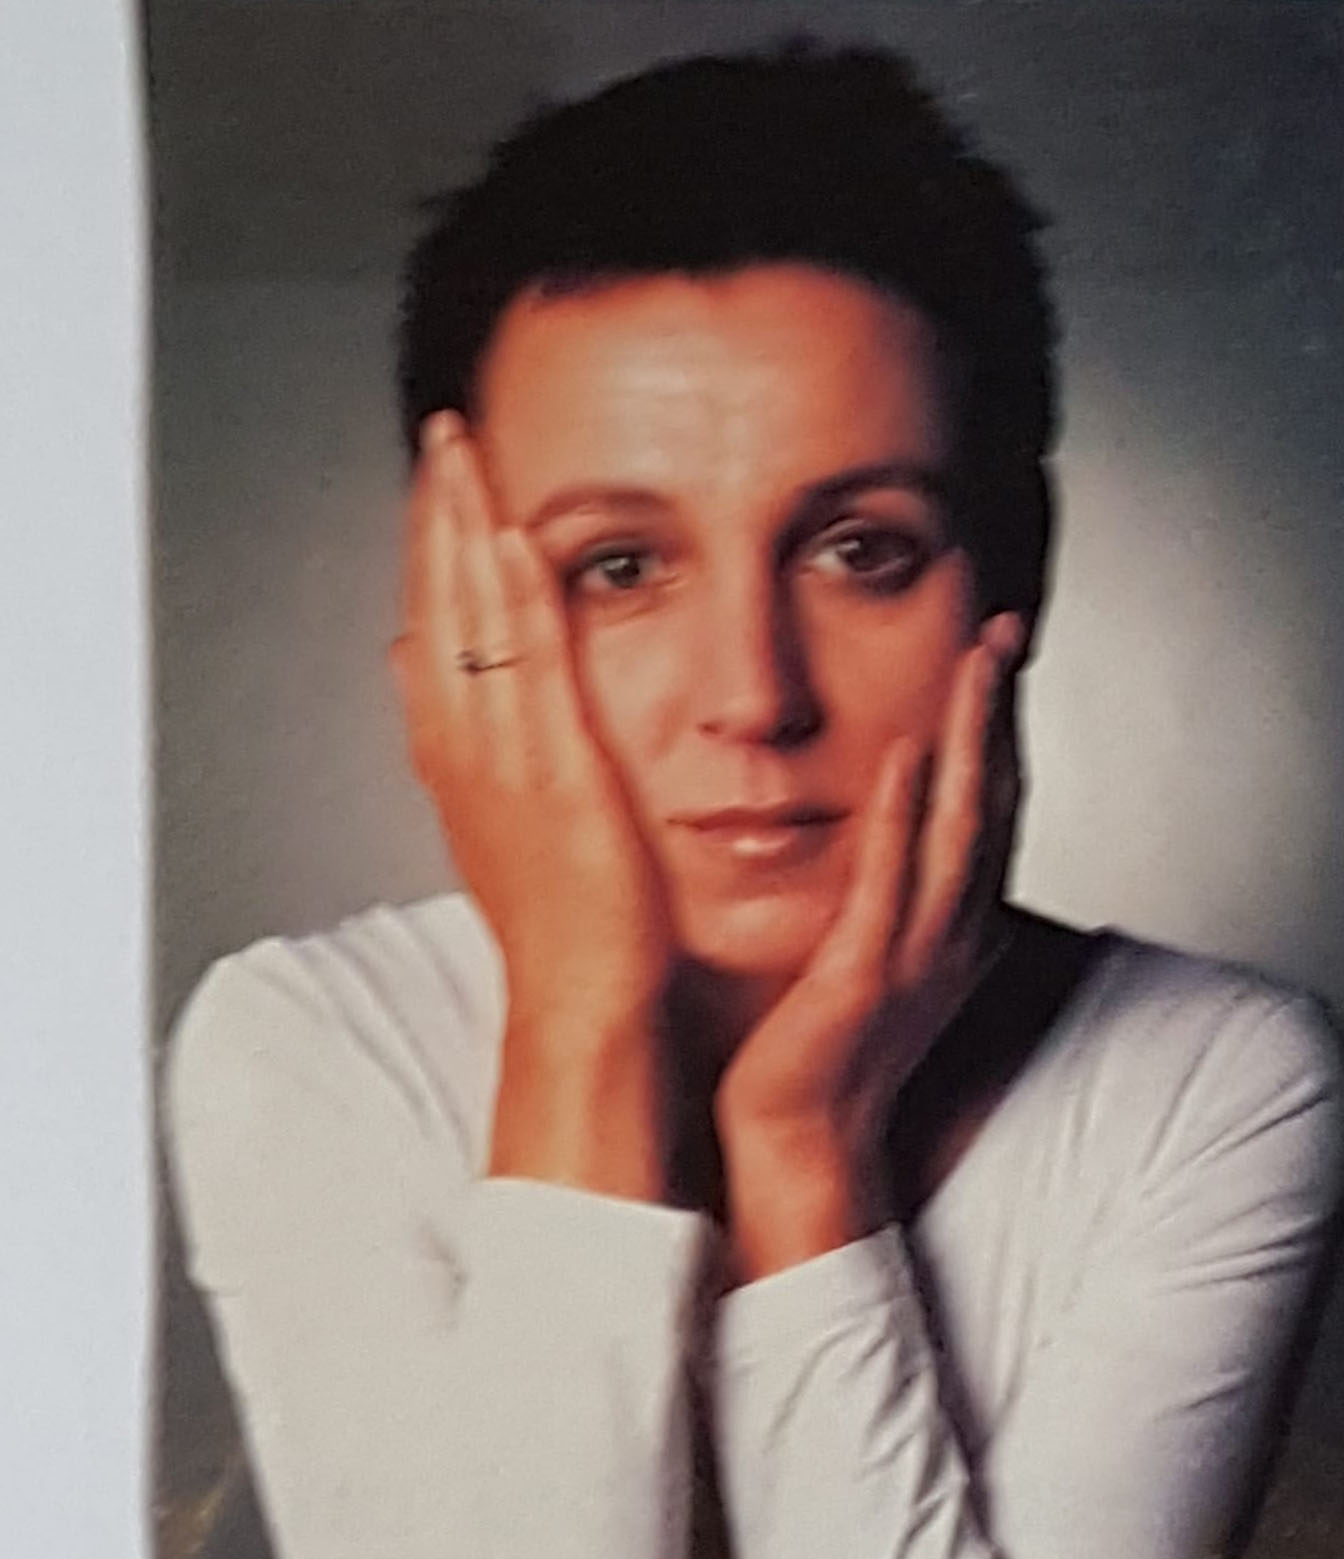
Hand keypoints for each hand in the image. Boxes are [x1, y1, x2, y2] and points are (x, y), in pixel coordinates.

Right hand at [391, 412, 674, 1196]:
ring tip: (465, 449)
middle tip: (442, 434)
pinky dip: (515, 599)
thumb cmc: (568, 928)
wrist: (585, 1006)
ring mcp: (504, 761)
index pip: (433, 630)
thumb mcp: (503, 827)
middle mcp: (465, 753)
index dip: (432, 553)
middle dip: (436, 516)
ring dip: (464, 529)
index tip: (439, 484)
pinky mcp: (555, 775)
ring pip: (470, 622)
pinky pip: (528, 666)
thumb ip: (470, 749)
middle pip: (436, 607)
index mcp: (459, 761)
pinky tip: (514, 534)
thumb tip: (424, 673)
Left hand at [715, 613, 1023, 1277]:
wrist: (798, 1146)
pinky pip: (890, 881)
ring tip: (975, 662)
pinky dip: (902, 814)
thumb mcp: (865, 963)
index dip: (996, 729)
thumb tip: (886, 850)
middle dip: (999, 712)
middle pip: (993, 802)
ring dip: (971, 740)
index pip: (985, 809)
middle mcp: (951, 935)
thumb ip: (883, 902)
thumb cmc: (820, 1057)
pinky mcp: (864, 975)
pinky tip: (906, 752)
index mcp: (950, 929)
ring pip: (960, 828)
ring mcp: (915, 955)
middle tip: (1004, 627)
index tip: (992, 654)